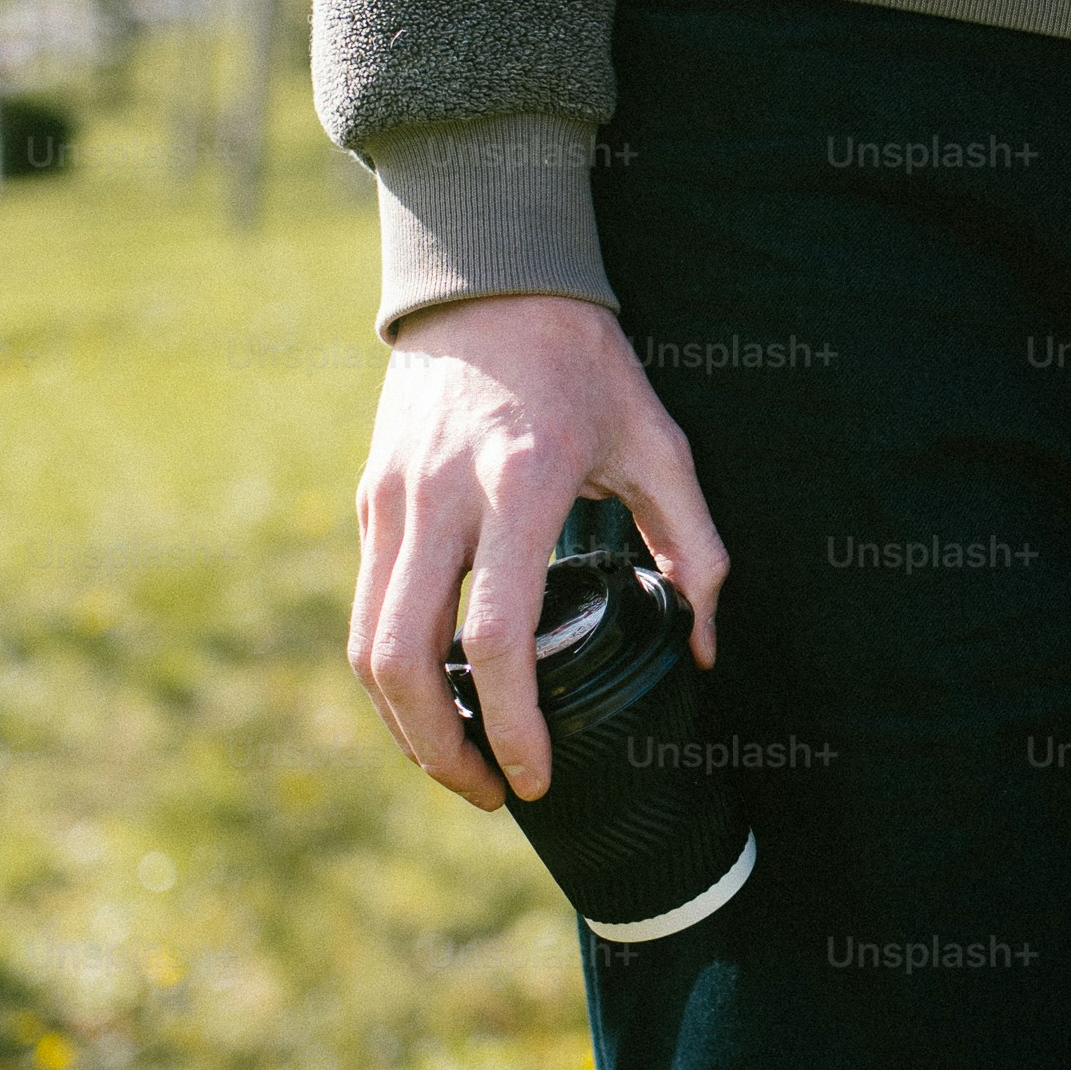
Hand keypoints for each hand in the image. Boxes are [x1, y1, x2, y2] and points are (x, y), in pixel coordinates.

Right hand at [348, 293, 728, 807]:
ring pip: (366, 645)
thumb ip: (695, 546)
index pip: (498, 638)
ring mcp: (392, 501)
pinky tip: (438, 694)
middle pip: (402, 662)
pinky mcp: (369, 500)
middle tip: (490, 793)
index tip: (536, 778)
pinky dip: (393, 669)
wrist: (490, 277)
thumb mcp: (660, 442)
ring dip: (405, 723)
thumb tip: (704, 646)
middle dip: (440, 751)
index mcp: (520, 485)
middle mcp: (440, 498)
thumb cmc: (586, 363)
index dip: (511, 724)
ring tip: (459, 760)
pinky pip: (367, 607)